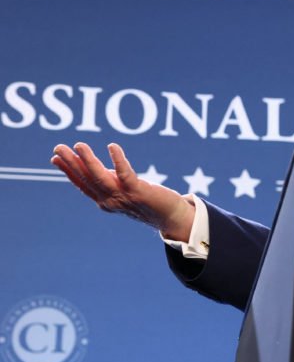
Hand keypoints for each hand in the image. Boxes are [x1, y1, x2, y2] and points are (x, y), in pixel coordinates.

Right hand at [51, 142, 195, 241]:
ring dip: (88, 160)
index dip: (68, 170)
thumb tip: (90, 165)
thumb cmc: (147, 201)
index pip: (82, 184)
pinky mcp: (138, 191)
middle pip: (87, 179)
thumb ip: (107, 180)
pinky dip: (118, 160)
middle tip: (58, 148)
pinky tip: (112, 146)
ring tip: (78, 145)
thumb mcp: (122, 190)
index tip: (55, 157)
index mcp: (104, 201)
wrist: (171, 217)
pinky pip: (125, 174)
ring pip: (100, 177)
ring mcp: (123, 197)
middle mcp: (110, 200)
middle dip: (71, 163)